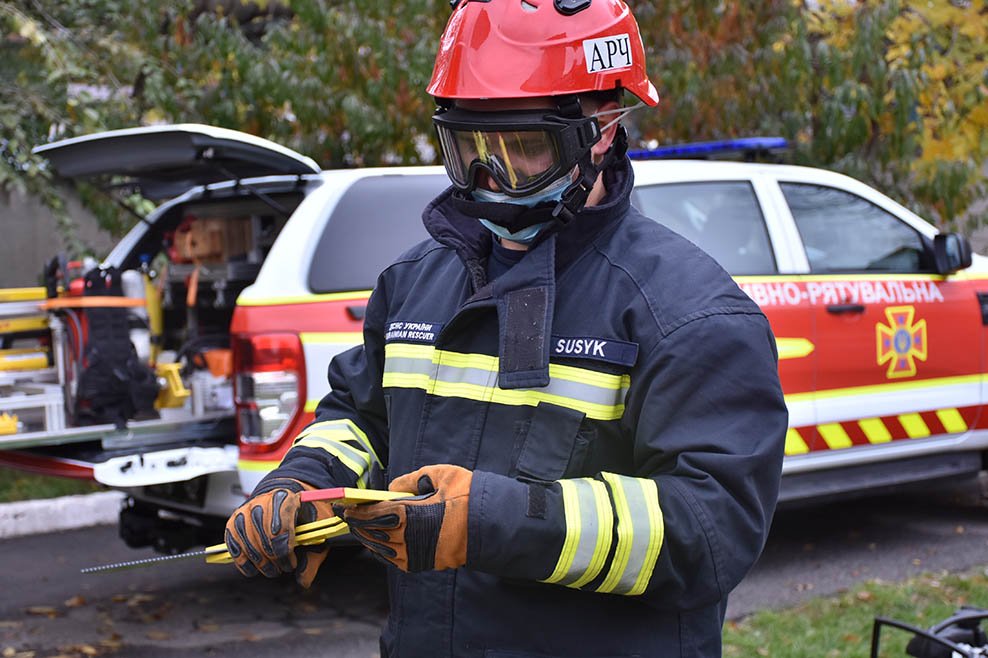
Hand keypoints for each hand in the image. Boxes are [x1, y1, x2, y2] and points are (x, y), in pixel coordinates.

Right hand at [224, 477, 333, 586]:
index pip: (280, 529)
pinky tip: (255, 569)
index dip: (285, 552)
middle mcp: (262, 502)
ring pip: (248, 545)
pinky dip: (244, 563)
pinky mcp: (233, 523)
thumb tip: (303, 581)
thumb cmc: (303, 515)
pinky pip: (234, 547)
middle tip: (284, 568)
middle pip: (264, 539)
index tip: (292, 564)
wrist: (284, 500)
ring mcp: (245, 512)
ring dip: (261, 564)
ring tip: (272, 570)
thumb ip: (312, 555)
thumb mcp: (315, 531)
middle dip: (274, 560)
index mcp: (286, 499)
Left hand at [339, 464, 471, 572]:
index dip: (353, 510)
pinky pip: (392, 558)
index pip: (370, 513)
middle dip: (357, 523)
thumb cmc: (468, 497)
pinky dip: (382, 549)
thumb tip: (392, 488)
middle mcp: (406, 538)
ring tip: (361, 527)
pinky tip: (380, 541)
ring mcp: (412, 554)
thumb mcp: (441, 475)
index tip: (343, 505)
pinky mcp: (421, 564)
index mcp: (408, 514)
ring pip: (379, 548)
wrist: (491, 527)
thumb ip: (412, 479)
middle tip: (347, 515)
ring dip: (368, 537)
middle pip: (371, 532)